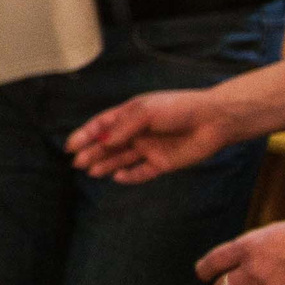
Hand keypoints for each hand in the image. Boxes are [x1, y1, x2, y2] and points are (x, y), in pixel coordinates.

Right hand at [70, 90, 239, 182]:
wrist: (213, 120)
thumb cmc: (179, 108)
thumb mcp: (146, 111)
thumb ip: (123, 126)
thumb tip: (103, 141)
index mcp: (131, 114)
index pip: (102, 125)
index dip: (85, 134)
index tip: (70, 145)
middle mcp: (138, 132)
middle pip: (108, 144)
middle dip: (92, 152)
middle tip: (78, 163)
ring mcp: (149, 148)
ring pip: (121, 159)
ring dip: (105, 164)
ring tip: (91, 172)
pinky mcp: (162, 163)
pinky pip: (141, 172)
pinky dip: (129, 176)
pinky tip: (117, 177)